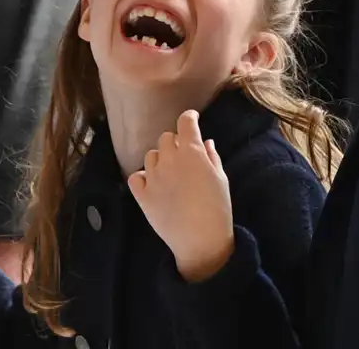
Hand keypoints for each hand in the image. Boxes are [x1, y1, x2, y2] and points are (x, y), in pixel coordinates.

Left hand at [129, 110, 233, 281]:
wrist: (201, 241)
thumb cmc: (218, 208)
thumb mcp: (221, 178)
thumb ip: (211, 156)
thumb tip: (205, 142)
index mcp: (192, 152)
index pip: (185, 123)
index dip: (189, 117)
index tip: (192, 119)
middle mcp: (170, 159)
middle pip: (166, 137)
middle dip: (175, 142)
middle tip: (184, 154)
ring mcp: (154, 177)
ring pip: (151, 155)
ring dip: (160, 158)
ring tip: (170, 172)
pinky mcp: (143, 195)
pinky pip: (137, 177)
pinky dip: (143, 177)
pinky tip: (153, 184)